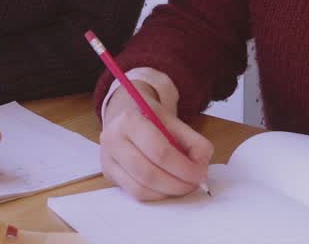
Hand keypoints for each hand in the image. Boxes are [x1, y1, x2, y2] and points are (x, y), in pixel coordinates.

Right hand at [99, 81, 212, 200]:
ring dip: (167, 192)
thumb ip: (193, 141)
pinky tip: (167, 187)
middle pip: (148, 173)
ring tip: (183, 186)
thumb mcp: (173, 120)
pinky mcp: (108, 174)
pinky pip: (134, 193)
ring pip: (140, 188)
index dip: (184, 168)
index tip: (200, 174)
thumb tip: (201, 167)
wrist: (123, 113)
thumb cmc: (150, 117)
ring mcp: (107, 159)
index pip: (160, 151)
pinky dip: (156, 195)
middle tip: (194, 184)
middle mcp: (113, 139)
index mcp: (130, 120)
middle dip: (177, 184)